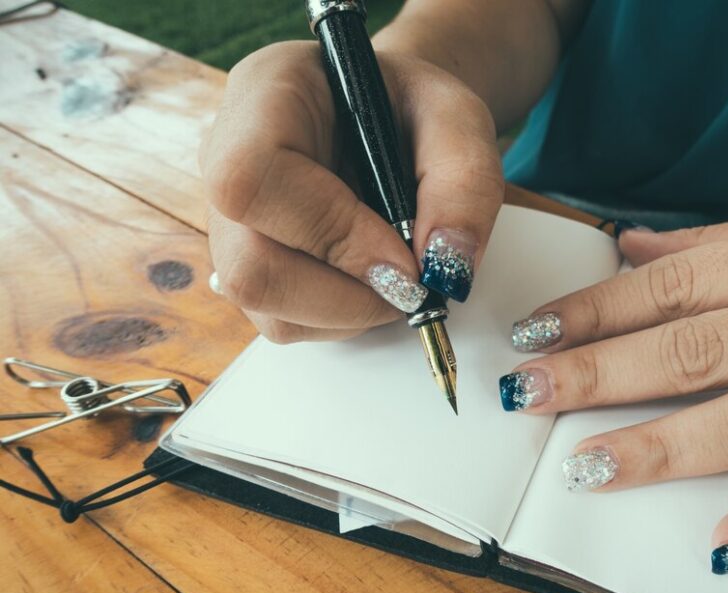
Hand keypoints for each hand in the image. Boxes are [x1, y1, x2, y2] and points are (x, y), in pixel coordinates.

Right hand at [199, 41, 502, 341]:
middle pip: (249, 267)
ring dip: (349, 312)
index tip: (404, 259)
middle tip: (411, 284)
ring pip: (266, 307)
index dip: (331, 234)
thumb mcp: (459, 118)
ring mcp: (231, 222)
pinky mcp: (251, 266)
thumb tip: (443, 266)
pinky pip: (284, 320)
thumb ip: (464, 183)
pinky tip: (372, 278)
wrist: (392, 115)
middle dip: (346, 297)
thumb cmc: (412, 107)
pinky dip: (343, 317)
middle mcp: (225, 162)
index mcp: (263, 98)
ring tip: (397, 272)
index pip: (254, 181)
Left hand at [501, 208, 727, 572]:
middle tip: (530, 397)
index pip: (680, 284)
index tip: (536, 333)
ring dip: (668, 448)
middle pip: (702, 349)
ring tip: (592, 466)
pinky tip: (725, 544)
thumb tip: (630, 249)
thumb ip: (724, 247)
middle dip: (604, 374)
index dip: (598, 309)